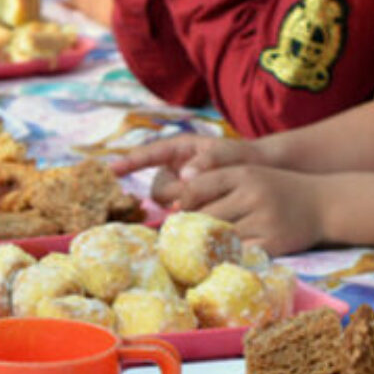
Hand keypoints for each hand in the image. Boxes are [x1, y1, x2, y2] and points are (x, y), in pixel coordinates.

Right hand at [110, 134, 267, 205]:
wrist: (265, 174)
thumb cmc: (245, 158)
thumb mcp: (230, 153)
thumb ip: (209, 160)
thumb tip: (185, 175)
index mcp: (179, 149)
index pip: (148, 155)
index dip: (128, 163)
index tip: (109, 171)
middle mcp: (174, 168)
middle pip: (158, 188)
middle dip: (172, 195)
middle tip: (193, 200)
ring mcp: (180, 187)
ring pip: (167, 204)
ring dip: (181, 207)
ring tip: (206, 207)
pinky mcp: (187, 204)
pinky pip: (176, 213)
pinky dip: (183, 218)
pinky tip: (192, 223)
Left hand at [175, 166, 326, 255]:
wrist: (325, 203)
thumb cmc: (276, 190)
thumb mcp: (248, 175)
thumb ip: (213, 183)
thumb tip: (173, 205)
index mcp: (243, 173)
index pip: (196, 187)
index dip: (181, 202)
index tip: (176, 212)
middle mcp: (253, 194)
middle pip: (204, 216)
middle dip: (189, 228)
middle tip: (179, 236)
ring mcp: (265, 219)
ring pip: (219, 237)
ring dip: (205, 245)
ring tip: (195, 249)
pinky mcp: (274, 242)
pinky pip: (238, 254)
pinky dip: (225, 257)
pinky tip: (218, 258)